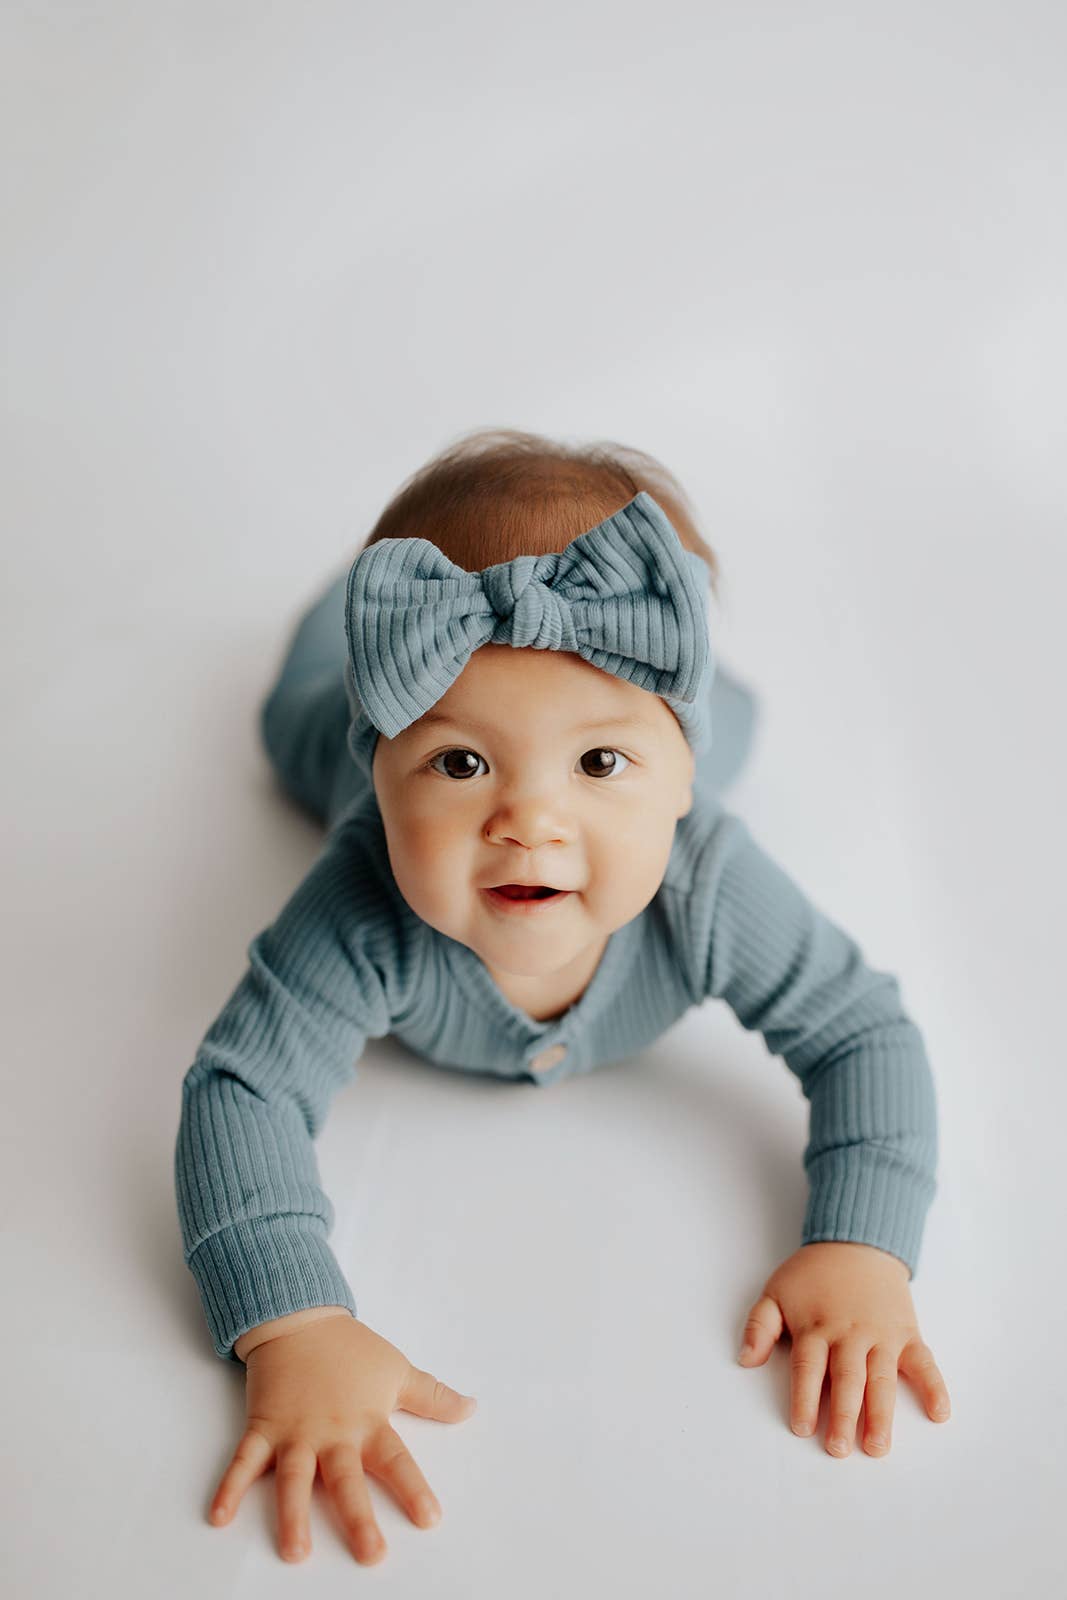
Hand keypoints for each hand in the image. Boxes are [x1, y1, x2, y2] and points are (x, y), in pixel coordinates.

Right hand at [209, 1311, 477, 1563]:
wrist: (299, 1318)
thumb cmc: (350, 1349)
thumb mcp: (397, 1369)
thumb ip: (432, 1396)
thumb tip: (471, 1409)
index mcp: (367, 1421)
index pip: (396, 1460)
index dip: (413, 1488)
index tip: (430, 1519)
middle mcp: (332, 1433)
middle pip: (346, 1480)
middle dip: (358, 1517)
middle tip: (371, 1555)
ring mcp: (295, 1432)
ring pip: (293, 1479)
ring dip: (292, 1515)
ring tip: (295, 1551)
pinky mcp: (263, 1427)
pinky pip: (243, 1460)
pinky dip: (229, 1487)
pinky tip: (218, 1516)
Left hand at [736, 1241, 950, 1456]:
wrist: (857, 1244)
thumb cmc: (813, 1274)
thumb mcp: (776, 1291)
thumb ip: (759, 1325)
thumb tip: (745, 1360)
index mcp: (816, 1327)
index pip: (808, 1368)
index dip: (804, 1398)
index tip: (802, 1428)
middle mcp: (850, 1334)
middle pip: (846, 1379)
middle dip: (843, 1416)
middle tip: (839, 1449)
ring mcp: (881, 1335)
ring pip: (881, 1378)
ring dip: (881, 1413)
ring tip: (878, 1445)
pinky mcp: (907, 1333)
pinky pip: (924, 1361)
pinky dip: (934, 1386)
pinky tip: (939, 1412)